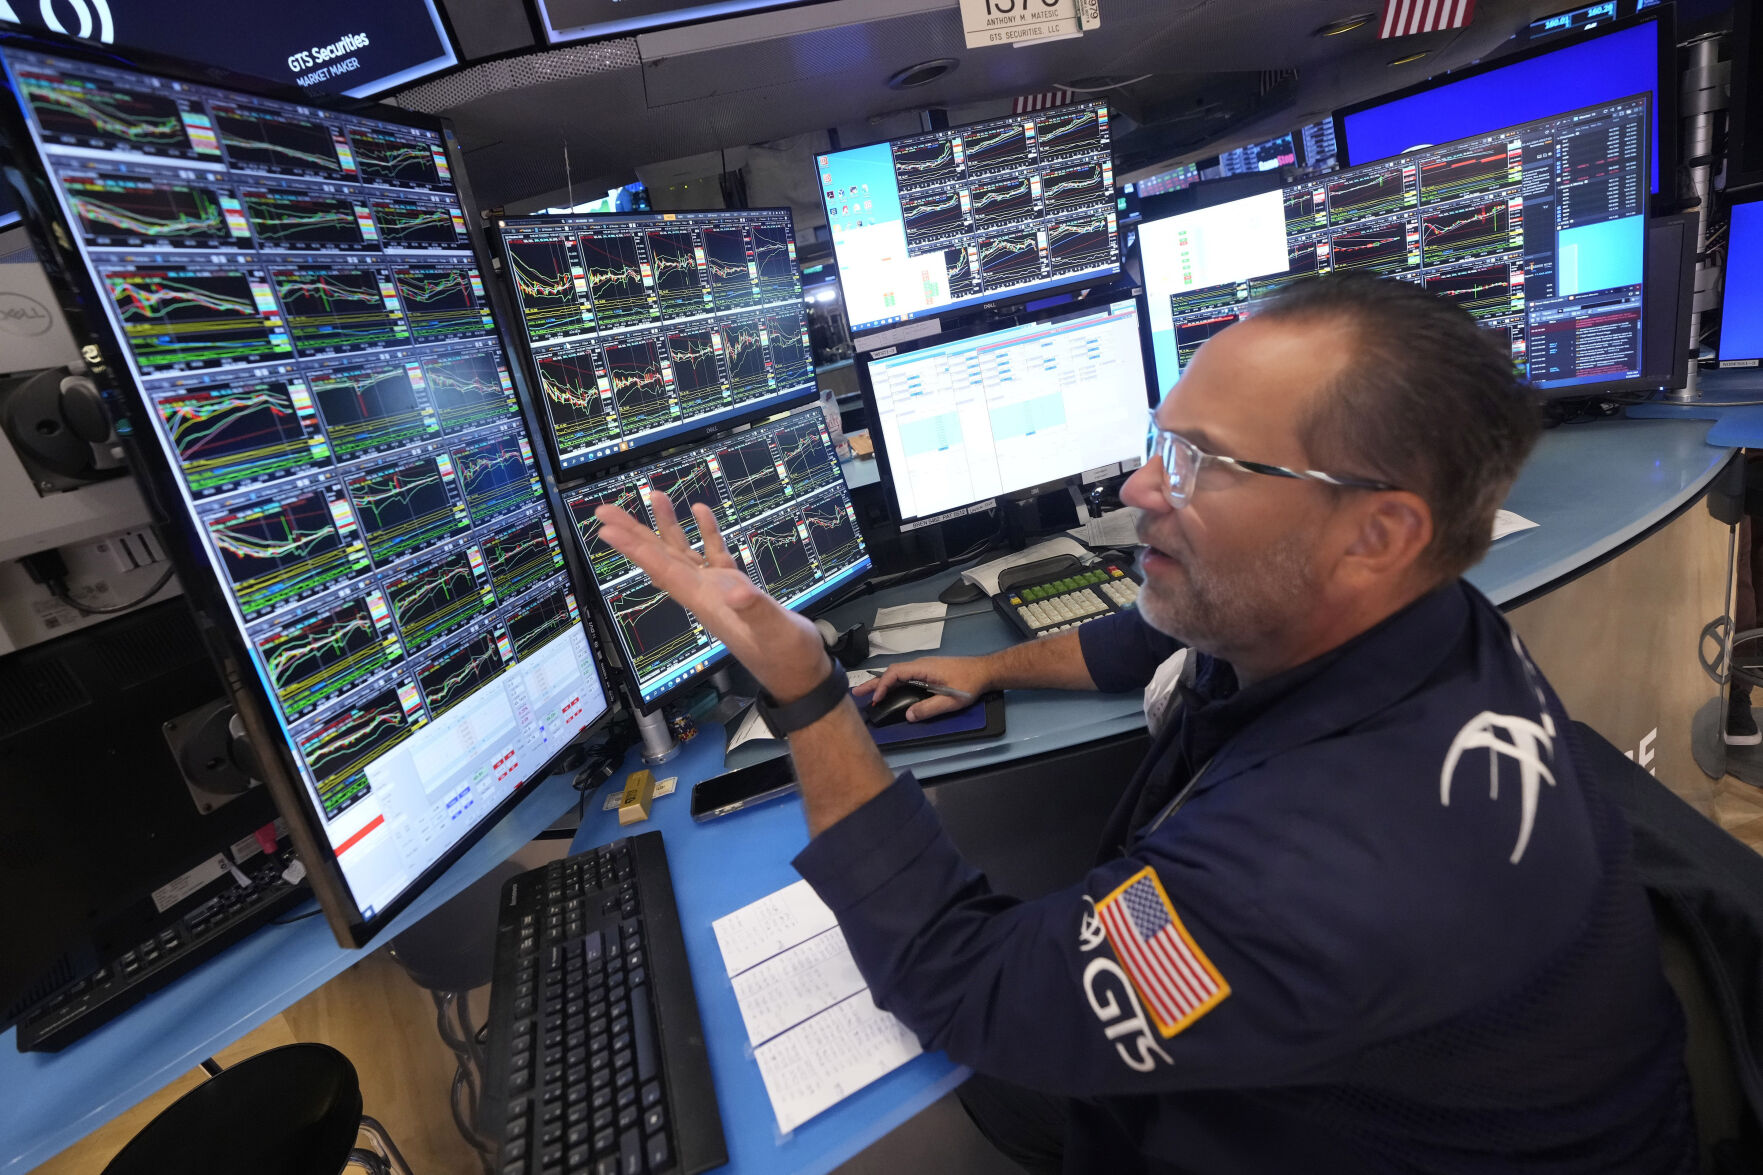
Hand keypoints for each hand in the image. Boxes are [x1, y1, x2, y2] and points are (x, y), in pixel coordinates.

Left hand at [593, 491, 828, 702]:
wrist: (798, 672)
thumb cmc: (785, 656)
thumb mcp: (772, 632)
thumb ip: (755, 610)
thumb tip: (736, 590)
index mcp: (706, 602)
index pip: (663, 570)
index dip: (635, 549)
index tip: (608, 529)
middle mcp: (704, 594)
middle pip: (661, 559)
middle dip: (634, 534)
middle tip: (606, 511)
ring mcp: (718, 590)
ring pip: (683, 553)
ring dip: (666, 526)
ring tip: (655, 496)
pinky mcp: (736, 587)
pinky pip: (713, 555)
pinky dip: (706, 533)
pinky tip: (701, 511)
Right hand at [853, 656, 992, 722]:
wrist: (985, 671)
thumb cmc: (970, 684)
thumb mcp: (951, 700)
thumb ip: (929, 708)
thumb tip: (908, 716)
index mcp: (923, 668)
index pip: (895, 673)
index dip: (882, 686)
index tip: (876, 700)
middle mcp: (920, 665)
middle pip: (892, 672)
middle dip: (873, 683)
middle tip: (856, 693)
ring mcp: (924, 668)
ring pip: (897, 674)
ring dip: (882, 683)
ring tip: (868, 694)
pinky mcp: (928, 672)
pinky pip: (905, 676)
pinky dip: (893, 684)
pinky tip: (889, 692)